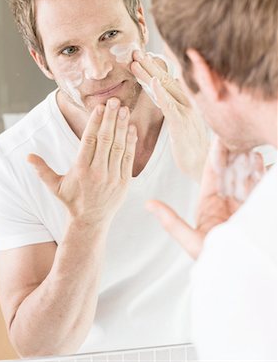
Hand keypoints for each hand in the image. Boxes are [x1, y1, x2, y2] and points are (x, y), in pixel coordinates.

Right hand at [28, 98, 136, 227]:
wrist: (90, 221)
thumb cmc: (71, 201)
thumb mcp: (55, 186)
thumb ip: (42, 170)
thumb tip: (27, 156)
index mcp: (80, 169)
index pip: (88, 140)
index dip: (94, 122)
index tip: (99, 107)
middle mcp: (97, 172)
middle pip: (105, 140)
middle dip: (110, 118)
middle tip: (114, 101)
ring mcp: (112, 177)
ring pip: (118, 146)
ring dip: (122, 126)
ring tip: (124, 110)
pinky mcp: (124, 182)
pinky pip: (128, 158)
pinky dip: (131, 142)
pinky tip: (132, 128)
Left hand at [130, 51, 209, 180]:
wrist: (202, 166)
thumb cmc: (190, 145)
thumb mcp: (182, 121)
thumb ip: (174, 103)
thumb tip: (170, 82)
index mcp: (185, 102)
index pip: (167, 80)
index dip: (153, 67)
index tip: (140, 56)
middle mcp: (187, 103)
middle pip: (165, 79)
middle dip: (149, 64)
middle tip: (134, 51)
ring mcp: (186, 112)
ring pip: (165, 88)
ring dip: (149, 73)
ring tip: (135, 62)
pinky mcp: (182, 124)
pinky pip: (170, 106)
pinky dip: (161, 93)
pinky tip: (153, 82)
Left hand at [146, 138, 264, 258]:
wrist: (240, 276)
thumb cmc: (214, 263)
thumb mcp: (192, 241)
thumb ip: (172, 222)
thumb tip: (148, 204)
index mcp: (209, 205)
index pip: (212, 174)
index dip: (216, 156)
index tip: (219, 138)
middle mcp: (227, 202)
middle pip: (232, 172)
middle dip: (236, 155)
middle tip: (240, 137)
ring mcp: (244, 205)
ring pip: (248, 178)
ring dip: (252, 163)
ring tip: (255, 149)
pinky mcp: (258, 210)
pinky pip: (262, 190)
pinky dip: (265, 177)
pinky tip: (268, 166)